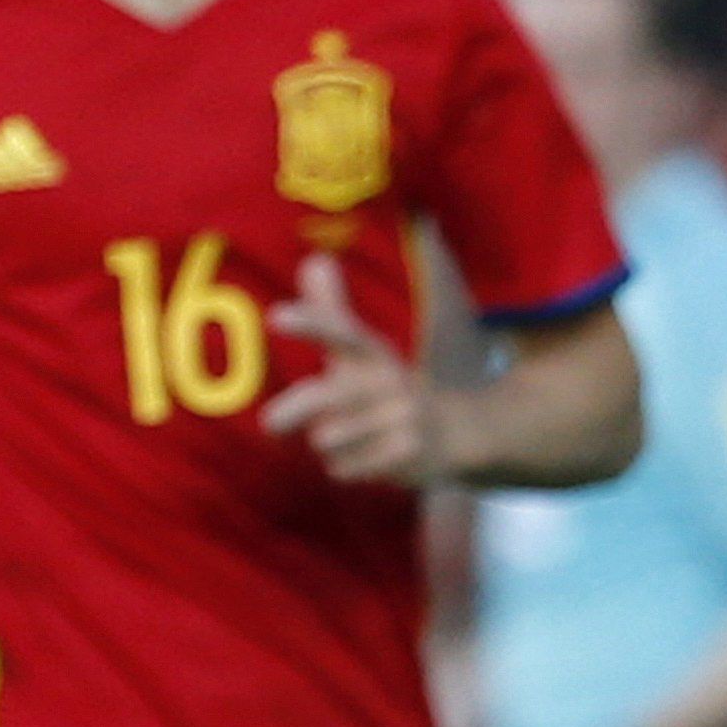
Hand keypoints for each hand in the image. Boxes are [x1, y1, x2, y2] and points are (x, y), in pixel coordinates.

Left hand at [263, 253, 440, 484]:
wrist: (456, 433)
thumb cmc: (387, 389)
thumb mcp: (361, 352)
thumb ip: (332, 311)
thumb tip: (313, 258)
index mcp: (373, 352)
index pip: (340, 331)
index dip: (311, 323)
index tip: (276, 316)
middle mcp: (389, 379)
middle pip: (325, 396)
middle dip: (292, 411)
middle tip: (269, 423)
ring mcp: (402, 417)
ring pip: (329, 439)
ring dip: (327, 446)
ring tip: (352, 438)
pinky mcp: (408, 453)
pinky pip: (346, 468)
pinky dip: (346, 469)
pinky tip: (369, 459)